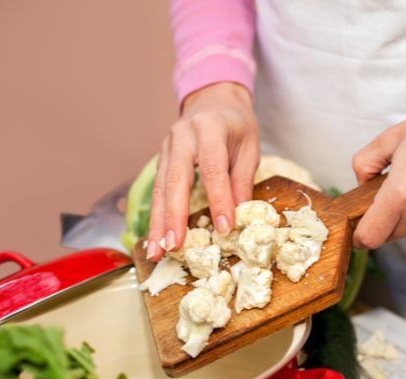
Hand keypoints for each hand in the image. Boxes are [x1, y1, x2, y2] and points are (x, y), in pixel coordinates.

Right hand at [147, 82, 258, 260]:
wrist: (214, 100)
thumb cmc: (236, 125)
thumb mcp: (249, 147)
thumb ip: (242, 179)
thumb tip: (239, 216)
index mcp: (209, 128)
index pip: (213, 168)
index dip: (218, 199)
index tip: (224, 227)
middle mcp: (182, 136)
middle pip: (175, 179)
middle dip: (174, 216)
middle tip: (174, 246)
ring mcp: (167, 147)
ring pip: (160, 187)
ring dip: (157, 222)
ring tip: (157, 251)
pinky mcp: (161, 159)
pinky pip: (157, 189)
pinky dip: (156, 215)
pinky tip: (155, 238)